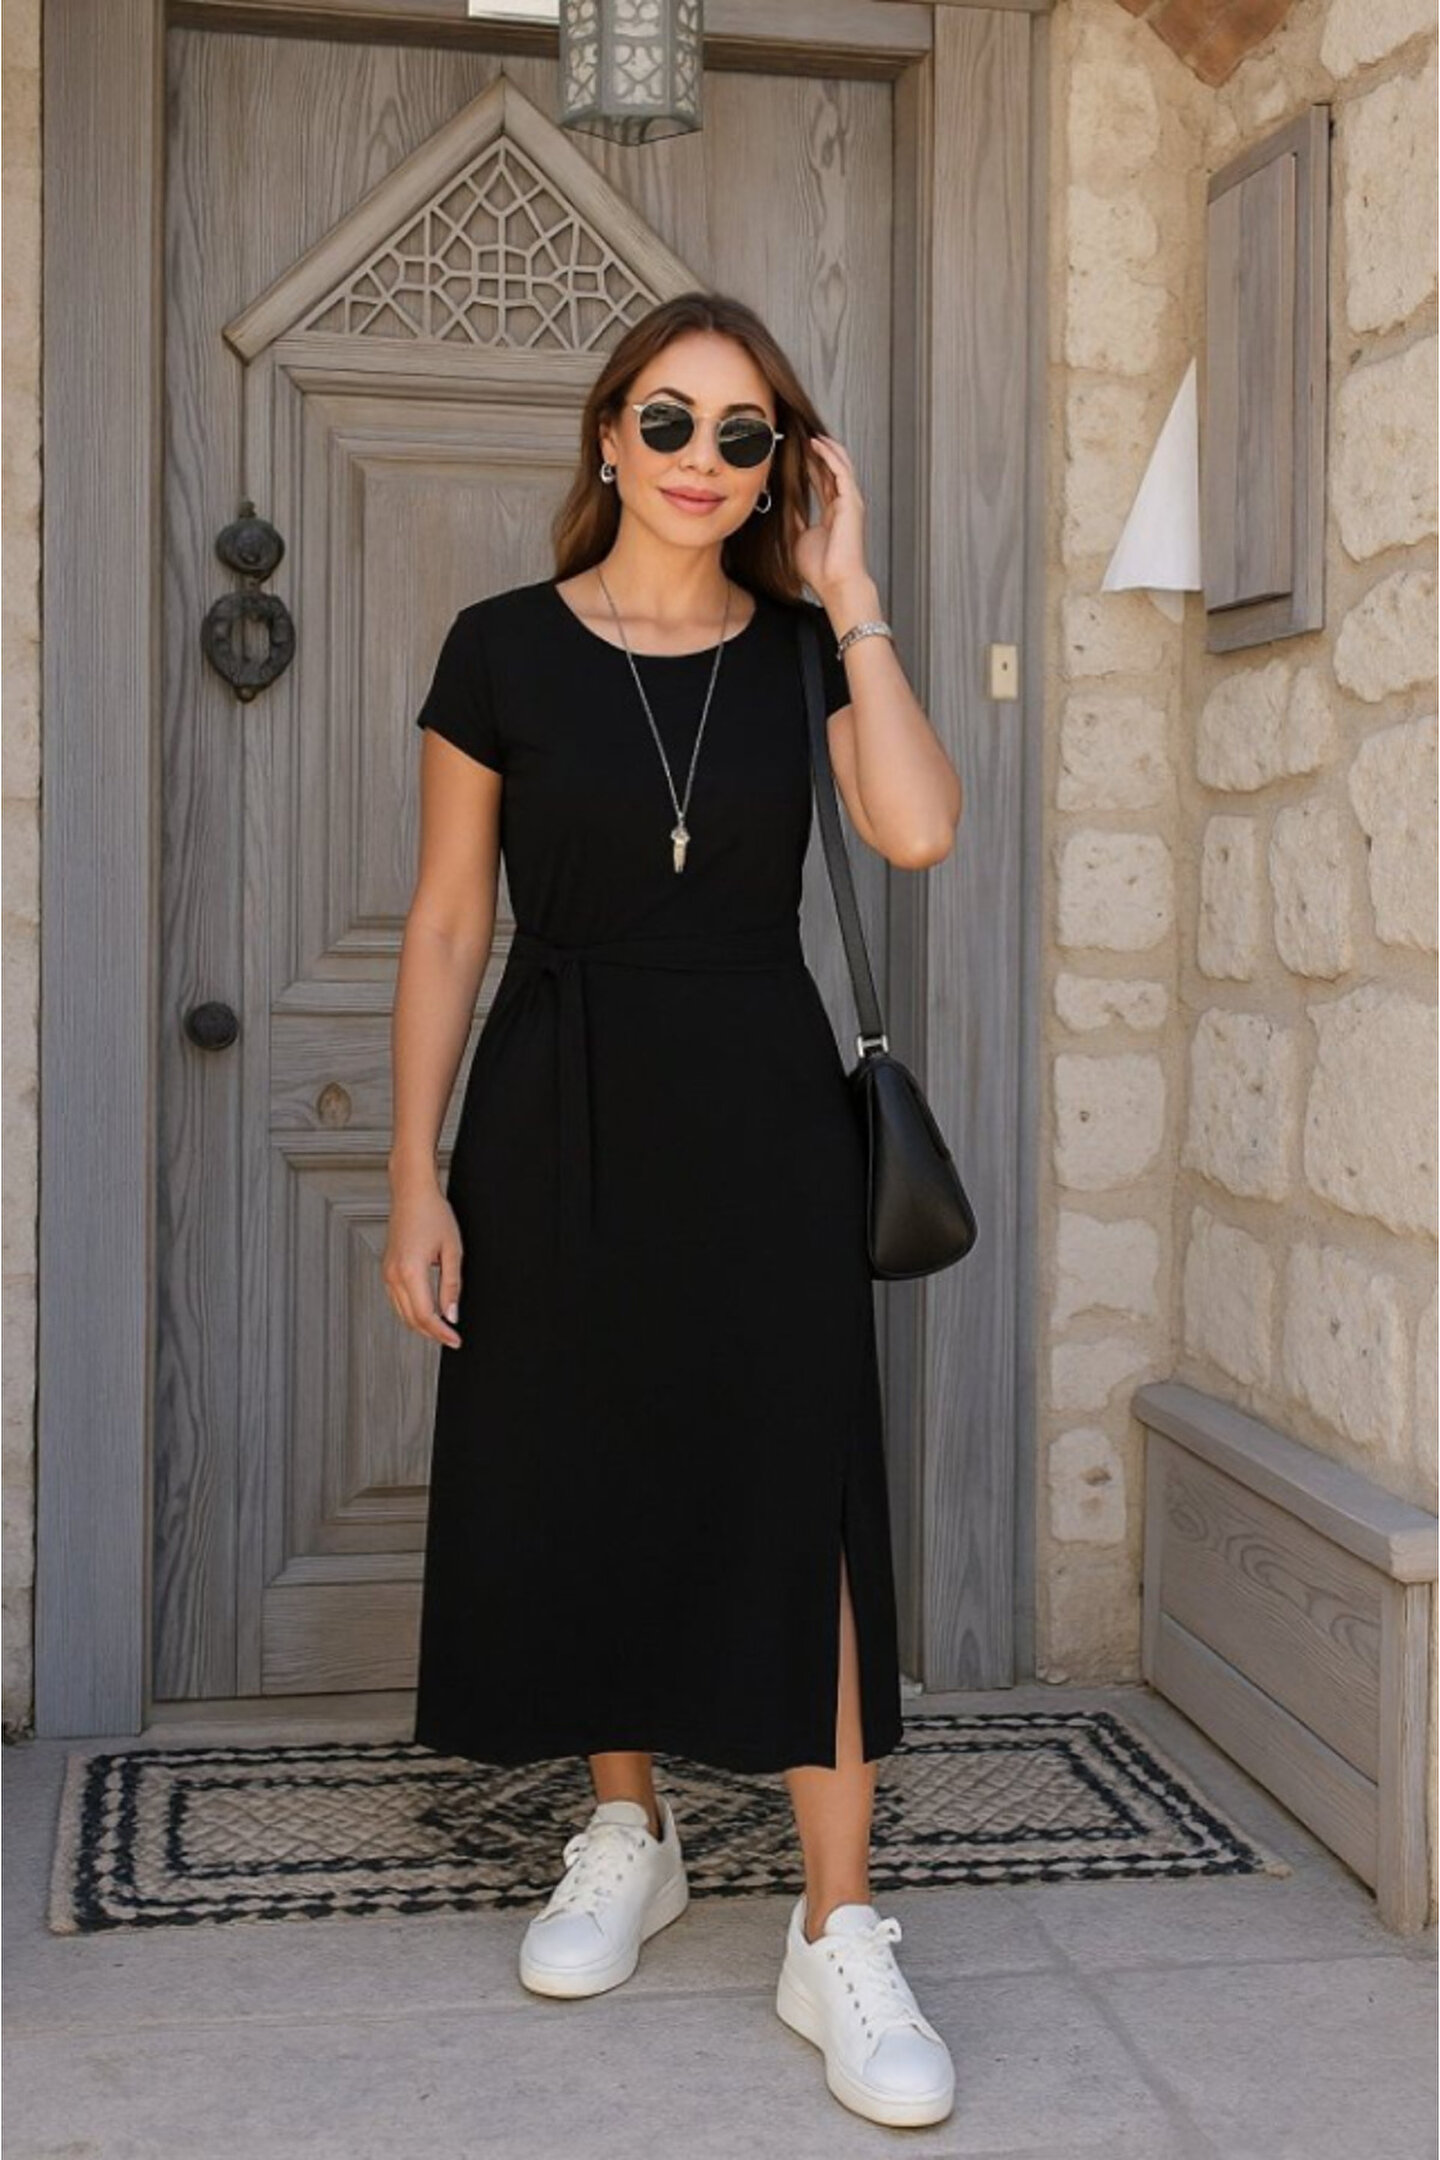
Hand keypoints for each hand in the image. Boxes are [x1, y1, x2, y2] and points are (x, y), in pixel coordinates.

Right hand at [383, 1183, 463, 1346]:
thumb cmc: (433, 1215)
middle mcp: (394, 1275)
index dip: (442, 1332)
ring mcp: (387, 1273)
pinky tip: (426, 1312)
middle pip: (411, 1319)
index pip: (426, 1315)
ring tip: (442, 1328)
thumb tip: (452, 1314)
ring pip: (402, 1313)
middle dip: (432, 1333)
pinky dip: (411, 1311)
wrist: (412, 1194)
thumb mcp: (452, 1251)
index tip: (455, 1339)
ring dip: (421, 1324)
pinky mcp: (386, 1270)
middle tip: (451, 1338)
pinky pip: (397, 1300)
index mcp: (411, 1271)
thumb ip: (452, 1286)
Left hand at [789, 433, 870, 603]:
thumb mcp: (798, 538)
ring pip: (839, 465)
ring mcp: (849, 502)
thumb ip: (794, 519)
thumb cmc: (820, 569)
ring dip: (825, 447)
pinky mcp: (851, 501)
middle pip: (831, 469)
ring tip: (809, 432)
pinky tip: (816, 444)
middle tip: (801, 434)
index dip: (811, 464)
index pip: (822, 481)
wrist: (835, 582)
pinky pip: (841, 471)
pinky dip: (829, 455)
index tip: (796, 451)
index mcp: (833, 514)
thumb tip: (782, 506)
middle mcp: (843, 505)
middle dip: (817, 451)